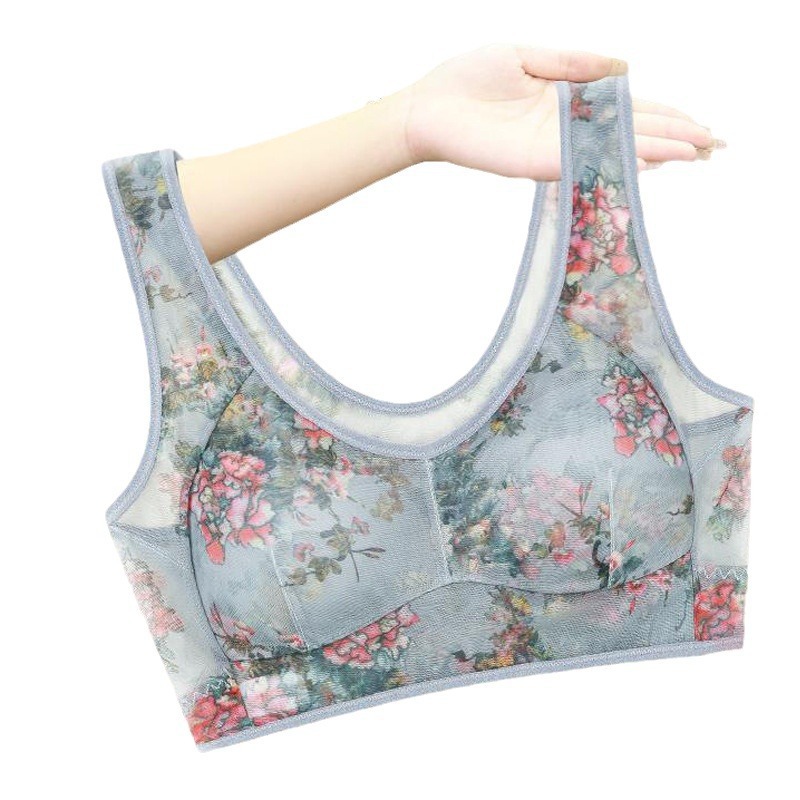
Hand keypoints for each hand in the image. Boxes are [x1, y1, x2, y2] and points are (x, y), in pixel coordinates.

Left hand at [396, 44, 723, 179]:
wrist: (428, 105)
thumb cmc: (469, 78)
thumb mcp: (529, 55)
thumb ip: (575, 63)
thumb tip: (626, 67)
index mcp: (568, 99)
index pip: (627, 107)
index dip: (665, 114)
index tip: (700, 125)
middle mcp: (567, 128)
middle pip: (630, 131)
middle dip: (674, 137)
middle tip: (715, 146)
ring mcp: (552, 147)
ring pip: (613, 150)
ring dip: (655, 152)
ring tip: (696, 155)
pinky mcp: (533, 162)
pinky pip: (582, 162)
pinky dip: (615, 160)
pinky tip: (647, 161)